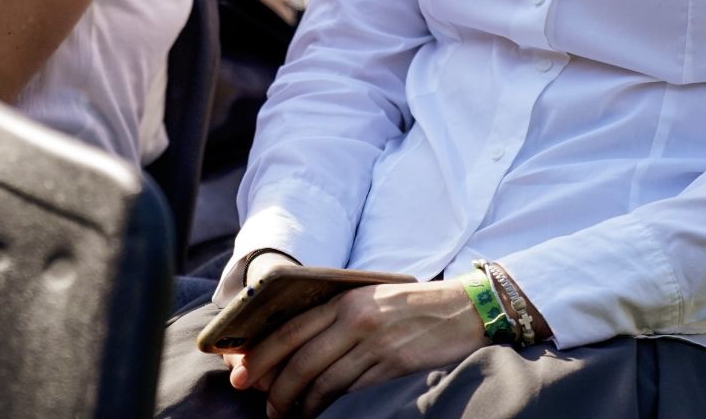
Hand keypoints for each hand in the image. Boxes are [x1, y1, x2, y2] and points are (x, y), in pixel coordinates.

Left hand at [231, 280, 487, 417]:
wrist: (462, 310)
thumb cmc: (410, 306)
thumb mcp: (368, 300)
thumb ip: (336, 318)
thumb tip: (293, 348)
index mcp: (345, 298)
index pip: (291, 328)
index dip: (262, 354)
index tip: (243, 373)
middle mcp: (355, 318)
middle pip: (300, 357)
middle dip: (273, 385)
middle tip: (261, 404)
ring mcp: (373, 344)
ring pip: (321, 379)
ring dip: (297, 402)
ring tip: (283, 415)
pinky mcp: (390, 366)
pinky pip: (348, 390)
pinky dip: (325, 405)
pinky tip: (315, 413)